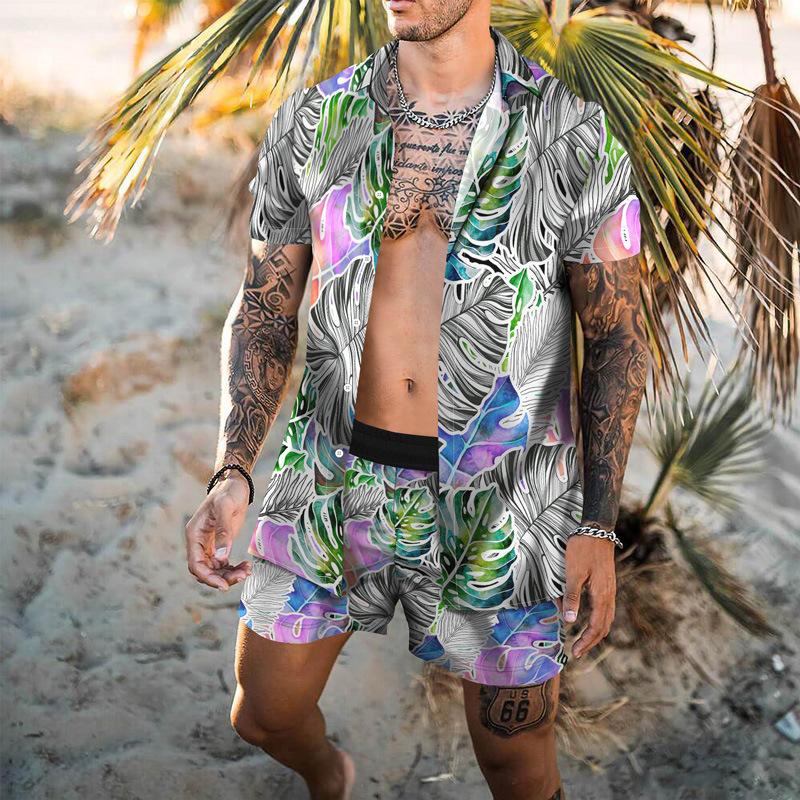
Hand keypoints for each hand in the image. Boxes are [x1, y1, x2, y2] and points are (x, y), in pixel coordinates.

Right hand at [185, 471, 251, 590]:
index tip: (224, 585)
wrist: (236, 484)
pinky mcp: (221, 545)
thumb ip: (223, 532)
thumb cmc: (228, 492)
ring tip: (247, 571)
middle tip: (242, 576)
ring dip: (230, 575)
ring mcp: (210, 545)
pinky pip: (224, 564)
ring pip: (215, 570)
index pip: (195, 564)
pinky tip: (247, 566)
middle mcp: (199, 542)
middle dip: (222, 578)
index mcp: (194, 534)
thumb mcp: (225, 508)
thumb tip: (221, 558)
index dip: (208, 577)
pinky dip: (234, 568)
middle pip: (206, 570)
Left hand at [562, 534, 616, 658]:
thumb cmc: (582, 550)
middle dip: (591, 641)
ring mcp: (610, 590)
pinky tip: (590, 620)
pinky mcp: (607, 584)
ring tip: (584, 641)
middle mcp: (609, 595)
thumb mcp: (573, 573)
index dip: (585, 641)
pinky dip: (599, 620)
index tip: (575, 652)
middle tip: (577, 651)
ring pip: (607, 619)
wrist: (597, 531)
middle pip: (603, 627)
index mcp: (601, 595)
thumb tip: (569, 621)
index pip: (596, 626)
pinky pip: (606, 609)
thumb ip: (572, 597)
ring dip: (596, 632)